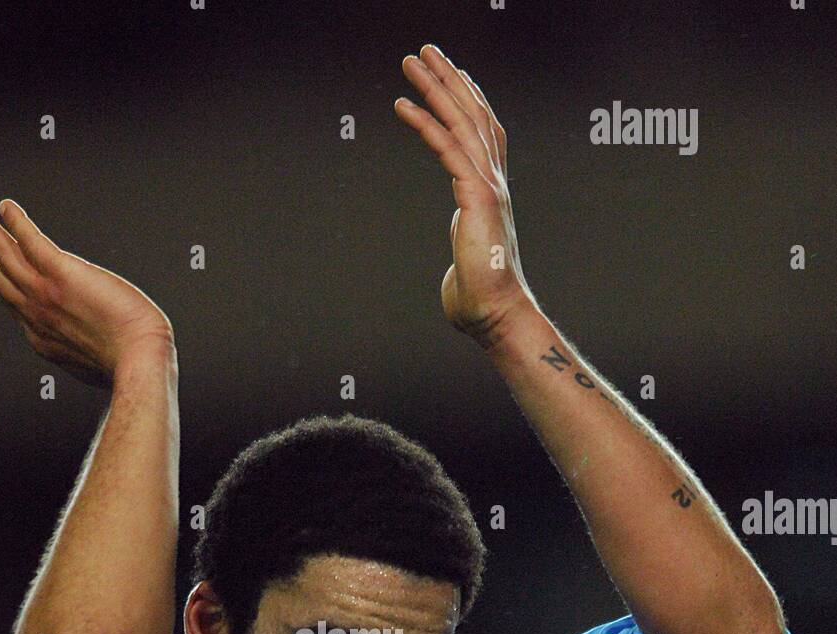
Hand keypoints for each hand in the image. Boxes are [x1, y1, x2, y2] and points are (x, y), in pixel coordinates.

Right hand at [0, 198, 174, 386]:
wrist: (139, 360)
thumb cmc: (129, 364)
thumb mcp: (96, 363)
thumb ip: (85, 350)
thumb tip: (97, 345)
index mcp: (44, 338)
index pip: (15, 302)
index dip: (2, 279)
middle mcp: (36, 314)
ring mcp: (45, 293)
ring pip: (4, 256)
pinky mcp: (62, 274)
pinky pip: (30, 242)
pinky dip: (16, 223)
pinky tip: (6, 207)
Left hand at [395, 45, 537, 350]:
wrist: (495, 315)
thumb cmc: (480, 301)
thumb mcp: (467, 268)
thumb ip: (462, 258)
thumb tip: (458, 275)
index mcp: (491, 195)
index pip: (484, 136)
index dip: (469, 102)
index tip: (454, 77)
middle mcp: (493, 183)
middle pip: (474, 116)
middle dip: (450, 80)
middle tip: (427, 52)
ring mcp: (487, 186)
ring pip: (462, 121)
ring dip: (437, 87)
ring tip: (413, 61)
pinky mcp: (476, 196)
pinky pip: (447, 148)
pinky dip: (425, 122)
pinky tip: (404, 104)